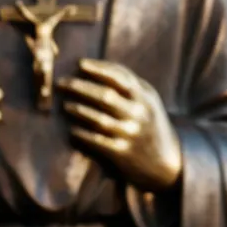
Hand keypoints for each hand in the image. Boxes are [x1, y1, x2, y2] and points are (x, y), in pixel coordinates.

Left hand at [57, 60, 182, 192]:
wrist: (165, 163)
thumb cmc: (151, 124)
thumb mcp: (149, 101)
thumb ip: (130, 86)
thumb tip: (98, 68)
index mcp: (146, 97)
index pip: (120, 77)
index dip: (99, 68)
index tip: (80, 63)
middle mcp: (139, 113)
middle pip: (105, 96)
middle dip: (80, 87)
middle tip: (61, 82)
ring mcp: (130, 133)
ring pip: (99, 118)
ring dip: (78, 109)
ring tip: (65, 105)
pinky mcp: (121, 153)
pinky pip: (96, 140)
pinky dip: (82, 133)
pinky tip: (72, 129)